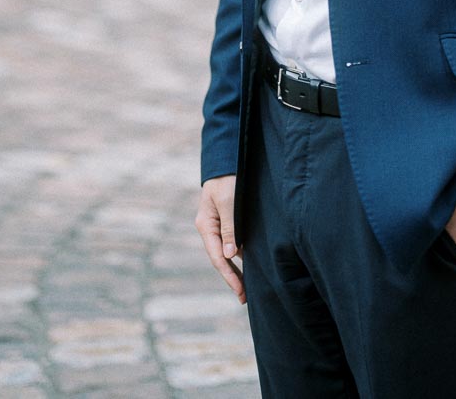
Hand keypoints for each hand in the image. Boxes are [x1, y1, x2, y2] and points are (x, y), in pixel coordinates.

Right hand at [195, 175, 245, 303]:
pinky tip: (249, 263)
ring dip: (236, 268)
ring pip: (227, 252)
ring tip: (247, 287)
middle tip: (244, 297)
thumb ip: (230, 228)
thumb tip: (230, 255)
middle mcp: (210, 228)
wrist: (228, 159)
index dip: (228, 276)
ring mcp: (218, 225)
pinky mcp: (227, 220)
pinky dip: (240, 255)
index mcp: (206, 225)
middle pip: (220, 258)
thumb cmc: (228, 178)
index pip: (217, 257)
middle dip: (232, 278)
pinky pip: (233, 242)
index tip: (240, 292)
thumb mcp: (228, 202)